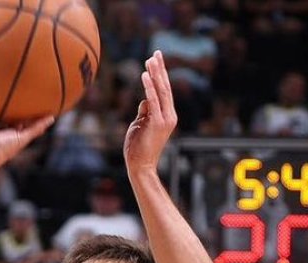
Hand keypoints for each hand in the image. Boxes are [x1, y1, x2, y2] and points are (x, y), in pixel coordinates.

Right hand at [0, 103, 52, 172]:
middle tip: (15, 93)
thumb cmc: (1, 150)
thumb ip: (36, 128)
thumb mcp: (22, 138)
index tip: (32, 103)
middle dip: (9, 108)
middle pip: (4, 118)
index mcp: (9, 137)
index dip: (25, 115)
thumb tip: (52, 118)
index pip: (19, 124)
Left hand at [124, 51, 177, 174]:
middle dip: (160, 69)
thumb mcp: (140, 124)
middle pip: (165, 87)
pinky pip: (153, 101)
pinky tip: (145, 75)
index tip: (156, 59)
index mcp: (167, 115)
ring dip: (155, 74)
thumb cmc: (138, 147)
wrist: (140, 166)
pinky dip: (149, 87)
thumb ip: (145, 111)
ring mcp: (165, 120)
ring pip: (161, 92)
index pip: (164, 90)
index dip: (161, 74)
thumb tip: (145, 99)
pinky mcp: (157, 123)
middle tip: (156, 52)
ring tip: (150, 59)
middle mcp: (169, 116)